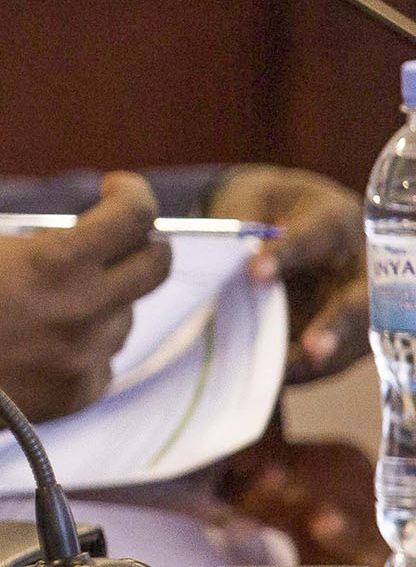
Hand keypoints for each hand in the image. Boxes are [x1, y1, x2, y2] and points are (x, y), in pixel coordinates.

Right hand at [0, 172, 171, 434]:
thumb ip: (53, 246)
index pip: (135, 217)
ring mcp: (85, 356)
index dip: (133, 195)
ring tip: (44, 308)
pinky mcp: (79, 394)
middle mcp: (82, 309)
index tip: (118, 190)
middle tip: (119, 241)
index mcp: (56, 262)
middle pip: (154, 266)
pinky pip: (102, 358)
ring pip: (123, 315)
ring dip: (100, 302)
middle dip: (142, 244)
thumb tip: (101, 241)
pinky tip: (37, 346)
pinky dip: (81, 347)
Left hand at [206, 164, 366, 380]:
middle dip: (337, 326)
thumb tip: (218, 253)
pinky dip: (302, 373)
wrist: (291, 221)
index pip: (318, 236)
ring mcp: (358, 307)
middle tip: (312, 348)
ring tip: (280, 377)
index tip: (255, 272)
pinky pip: (330, 361)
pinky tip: (268, 382)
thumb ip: (242, 221)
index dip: (288, 254)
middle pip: (359, 301)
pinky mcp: (344, 338)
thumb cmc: (271, 206)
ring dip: (318, 363)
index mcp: (338, 221)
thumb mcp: (255, 198)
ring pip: (352, 341)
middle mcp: (360, 268)